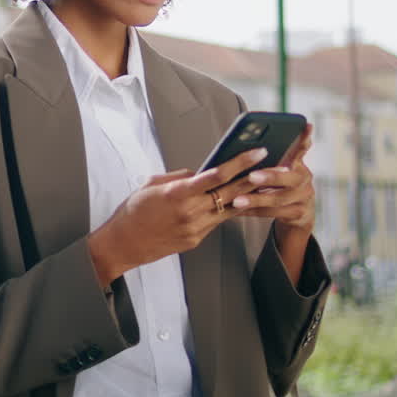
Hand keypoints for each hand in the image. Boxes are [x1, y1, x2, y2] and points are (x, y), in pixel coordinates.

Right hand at [87, 146, 266, 287]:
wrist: (123, 244)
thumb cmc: (133, 211)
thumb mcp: (151, 184)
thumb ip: (179, 177)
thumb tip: (199, 173)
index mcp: (178, 194)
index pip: (216, 175)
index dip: (240, 163)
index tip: (257, 152)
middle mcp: (190, 212)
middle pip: (231, 192)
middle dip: (253, 177)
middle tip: (273, 165)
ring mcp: (195, 229)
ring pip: (228, 209)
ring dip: (245, 196)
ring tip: (260, 183)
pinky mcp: (196, 240)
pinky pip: (215, 221)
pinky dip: (225, 210)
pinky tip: (235, 202)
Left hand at [228, 123, 315, 235]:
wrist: (297, 214)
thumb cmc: (278, 185)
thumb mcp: (278, 169)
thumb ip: (269, 157)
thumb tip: (241, 141)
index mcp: (298, 163)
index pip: (302, 148)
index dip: (305, 138)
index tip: (306, 126)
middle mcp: (304, 178)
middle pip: (290, 177)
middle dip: (270, 176)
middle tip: (252, 176)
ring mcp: (304, 198)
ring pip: (279, 199)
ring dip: (256, 199)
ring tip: (236, 200)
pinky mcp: (299, 215)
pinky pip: (273, 214)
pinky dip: (254, 211)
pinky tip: (237, 210)